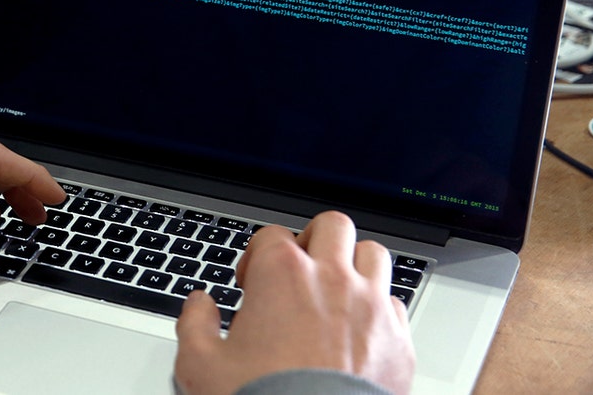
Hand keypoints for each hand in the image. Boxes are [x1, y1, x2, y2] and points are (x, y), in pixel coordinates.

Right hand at [174, 211, 414, 394]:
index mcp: (281, 275)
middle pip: (332, 226)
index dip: (256, 257)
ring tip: (335, 290)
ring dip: (353, 264)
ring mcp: (371, 306)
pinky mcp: (398, 339)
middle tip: (299, 270)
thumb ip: (194, 324)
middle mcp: (331, 279)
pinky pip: (395, 302)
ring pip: (373, 254)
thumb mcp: (201, 366)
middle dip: (313, 240)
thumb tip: (199, 305)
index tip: (252, 285)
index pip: (271, 235)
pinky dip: (378, 308)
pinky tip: (360, 329)